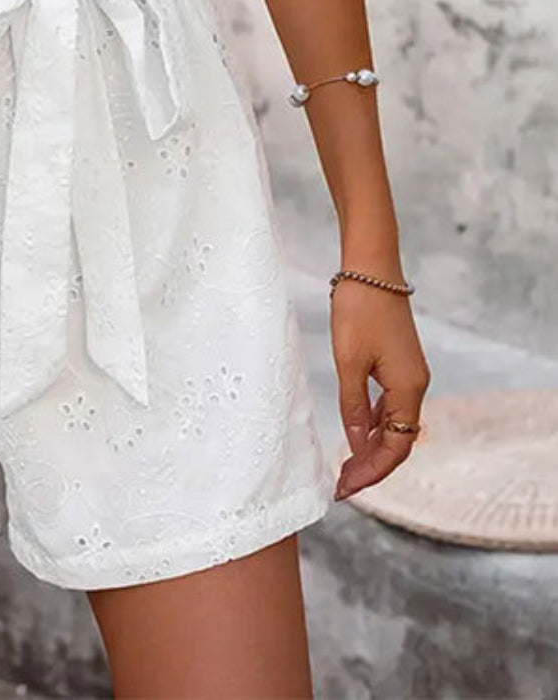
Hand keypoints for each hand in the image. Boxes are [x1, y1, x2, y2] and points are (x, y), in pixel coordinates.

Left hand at [330, 277, 430, 499]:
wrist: (371, 268)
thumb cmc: (358, 310)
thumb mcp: (348, 361)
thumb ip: (352, 404)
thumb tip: (356, 443)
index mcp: (409, 389)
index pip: (396, 447)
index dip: (372, 472)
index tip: (346, 488)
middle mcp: (416, 385)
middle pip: (398, 441)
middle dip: (371, 466)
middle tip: (341, 485)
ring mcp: (408, 374)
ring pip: (394, 424)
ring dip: (371, 446)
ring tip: (344, 465)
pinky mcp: (398, 363)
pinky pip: (389, 405)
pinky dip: (372, 423)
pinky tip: (355, 432)